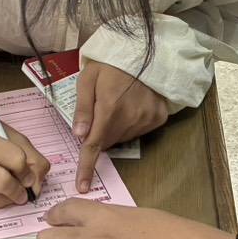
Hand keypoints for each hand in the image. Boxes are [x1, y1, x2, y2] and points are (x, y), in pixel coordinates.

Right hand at [0, 96, 49, 207]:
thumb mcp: (13, 135)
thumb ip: (32, 158)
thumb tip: (36, 186)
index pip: (15, 160)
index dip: (27, 170)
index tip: (29, 173)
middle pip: (3, 183)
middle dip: (20, 190)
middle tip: (26, 189)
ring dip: (12, 196)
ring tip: (13, 185)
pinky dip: (0, 198)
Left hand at [72, 60, 169, 191]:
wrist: (146, 52)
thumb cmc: (111, 64)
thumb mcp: (88, 78)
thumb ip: (83, 108)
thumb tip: (79, 136)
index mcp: (108, 110)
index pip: (94, 146)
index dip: (86, 167)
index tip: (83, 187)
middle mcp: (129, 119)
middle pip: (107, 142)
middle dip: (98, 134)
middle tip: (99, 110)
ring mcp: (146, 120)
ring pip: (123, 138)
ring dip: (115, 129)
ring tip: (117, 103)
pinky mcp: (158, 118)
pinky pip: (139, 130)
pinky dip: (132, 124)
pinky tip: (133, 105)